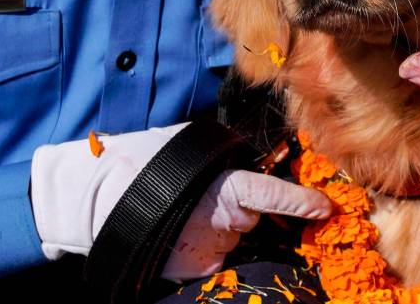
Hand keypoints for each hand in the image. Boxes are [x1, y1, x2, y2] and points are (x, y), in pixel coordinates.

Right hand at [30, 124, 330, 278]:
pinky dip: (203, 245)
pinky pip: (212, 256)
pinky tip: (178, 230)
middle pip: (252, 217)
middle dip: (244, 209)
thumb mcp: (186, 148)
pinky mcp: (193, 271)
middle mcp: (223, 222)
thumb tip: (246, 157)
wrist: (95, 198)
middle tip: (208, 195)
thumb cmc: (139, 161)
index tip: (324, 207)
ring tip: (183, 210)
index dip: (300, 202)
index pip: (272, 195)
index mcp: (224, 187)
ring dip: (220, 226)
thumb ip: (220, 157)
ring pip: (232, 237)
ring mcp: (208, 251)